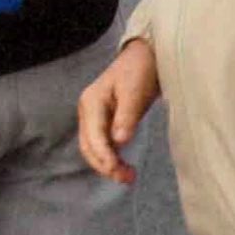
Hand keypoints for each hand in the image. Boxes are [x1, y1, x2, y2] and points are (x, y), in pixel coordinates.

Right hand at [76, 37, 159, 183]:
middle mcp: (88, 110)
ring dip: (108, 164)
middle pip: (89, 146)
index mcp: (91, 101)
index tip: (117, 169)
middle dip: (104, 165)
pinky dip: (112, 157)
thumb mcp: (135, 92)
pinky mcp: (104, 121)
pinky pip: (103, 144)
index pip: (93, 136)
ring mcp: (94, 116)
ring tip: (128, 177)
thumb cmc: (140, 70)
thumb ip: (127, 116)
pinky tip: (124, 166)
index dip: (104, 156)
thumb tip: (119, 141)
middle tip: (127, 178)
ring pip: (94, 148)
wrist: (146, 56)